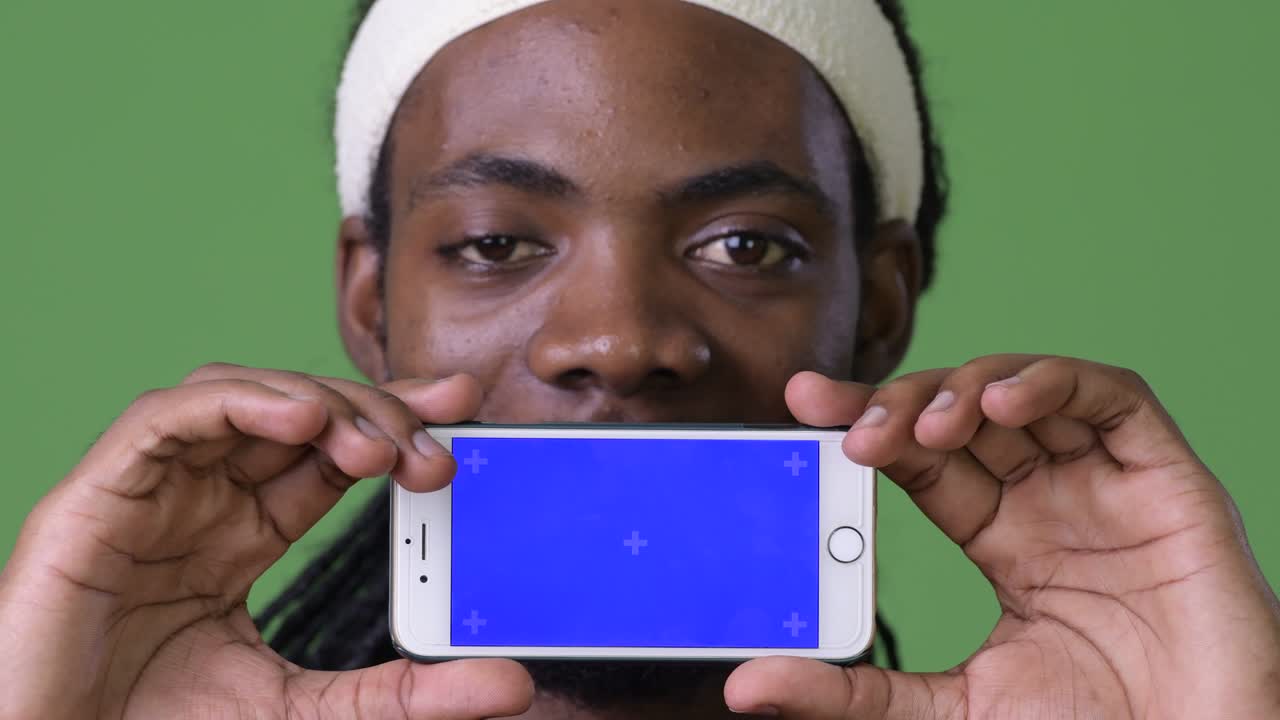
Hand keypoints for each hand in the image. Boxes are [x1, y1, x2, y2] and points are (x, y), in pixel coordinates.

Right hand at [0, 364, 532, 719]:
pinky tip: (300, 418)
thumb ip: (404, 692)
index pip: (330, 453)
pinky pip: (171, 416)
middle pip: (300, 416)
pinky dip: (240, 401)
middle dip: (376, 414)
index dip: (394, 421)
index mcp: (243, 534)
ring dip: (320, 404)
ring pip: (244, 397)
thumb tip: (511, 686)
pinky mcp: (98, 493)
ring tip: (378, 448)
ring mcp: (153, 490)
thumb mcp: (307, 709)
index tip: (463, 412)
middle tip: (436, 451)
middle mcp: (203, 499)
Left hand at [726, 355, 1279, 718]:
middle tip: (848, 424)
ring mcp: (1107, 484)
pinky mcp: (1168, 480)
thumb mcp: (949, 710)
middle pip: (965, 416)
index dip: (866, 423)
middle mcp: (1051, 499)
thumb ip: (854, 692)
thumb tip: (748, 685)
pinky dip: (1054, 382)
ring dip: (967, 388)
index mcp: (1003, 537)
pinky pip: (1112, 399)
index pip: (921, 459)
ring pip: (1028, 391)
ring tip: (923, 426)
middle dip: (903, 403)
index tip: (803, 405)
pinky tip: (1002, 403)